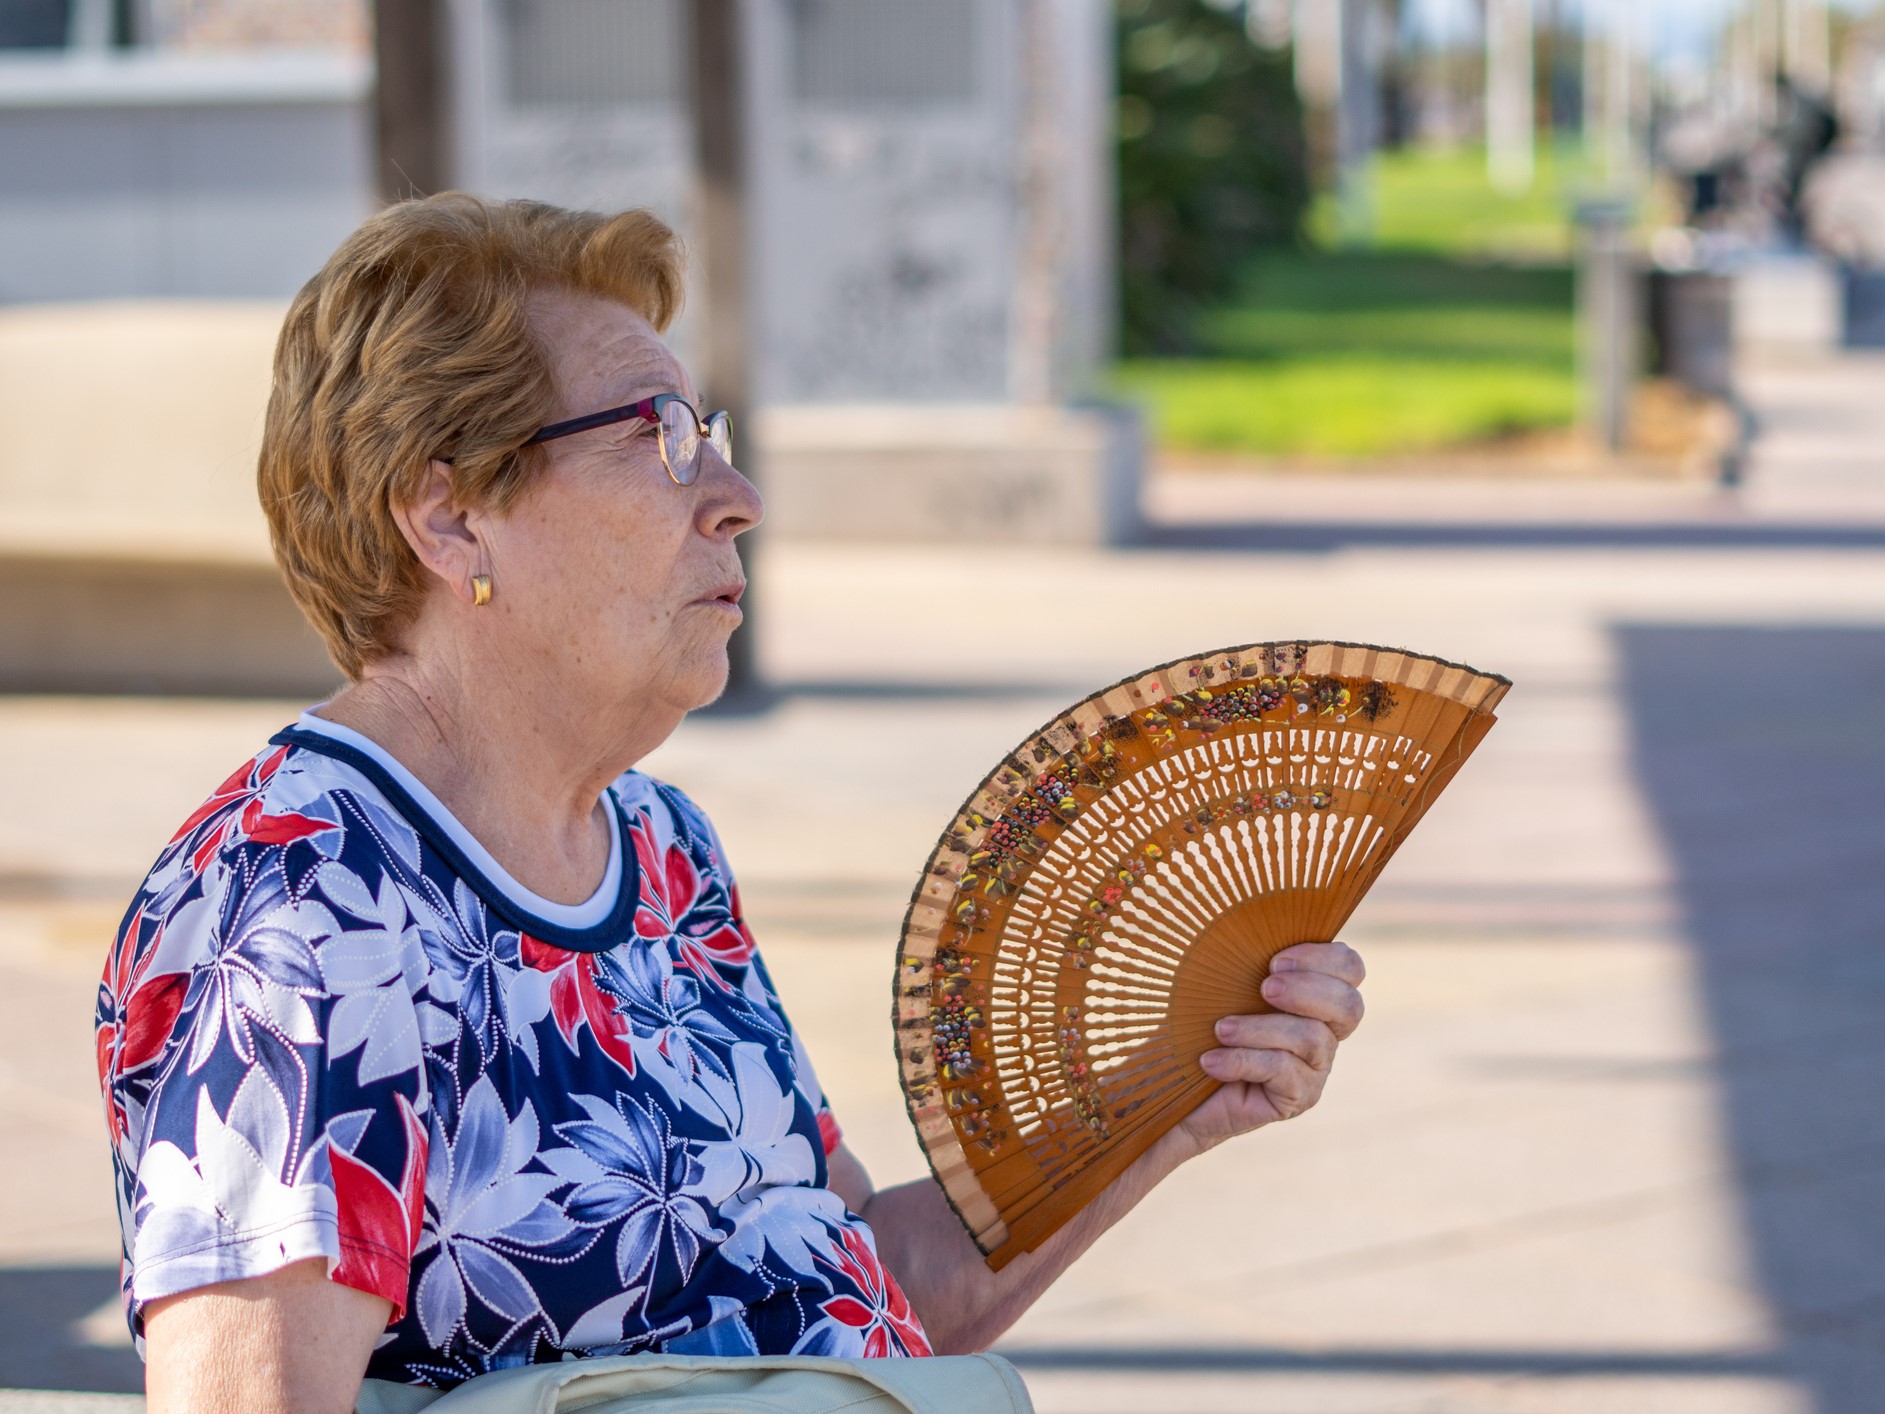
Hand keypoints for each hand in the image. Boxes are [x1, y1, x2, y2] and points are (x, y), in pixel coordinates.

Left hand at [1171, 940, 1365, 1158]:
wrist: (1170, 1085)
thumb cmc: (1194, 1021)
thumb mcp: (1219, 980)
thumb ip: (1244, 954)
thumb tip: (1239, 915)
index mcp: (1314, 993)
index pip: (1349, 968)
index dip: (1323, 958)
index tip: (1275, 960)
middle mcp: (1325, 1031)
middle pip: (1349, 1006)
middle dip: (1307, 991)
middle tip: (1264, 988)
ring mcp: (1315, 1068)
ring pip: (1311, 1039)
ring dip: (1260, 1028)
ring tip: (1220, 1029)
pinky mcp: (1297, 1099)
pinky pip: (1284, 1072)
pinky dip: (1242, 1061)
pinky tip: (1211, 1061)